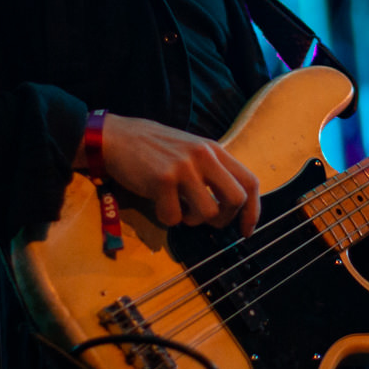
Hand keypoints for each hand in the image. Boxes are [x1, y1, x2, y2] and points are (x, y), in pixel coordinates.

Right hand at [81, 114, 259, 235]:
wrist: (115, 137)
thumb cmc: (152, 148)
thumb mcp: (190, 150)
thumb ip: (211, 170)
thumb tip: (230, 205)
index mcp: (214, 150)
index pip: (250, 182)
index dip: (253, 211)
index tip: (245, 231)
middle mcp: (204, 156)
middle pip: (236, 199)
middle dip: (225, 219)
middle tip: (209, 222)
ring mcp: (184, 167)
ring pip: (208, 213)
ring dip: (194, 220)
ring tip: (180, 209)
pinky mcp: (162, 180)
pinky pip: (175, 217)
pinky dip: (167, 218)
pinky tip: (158, 203)